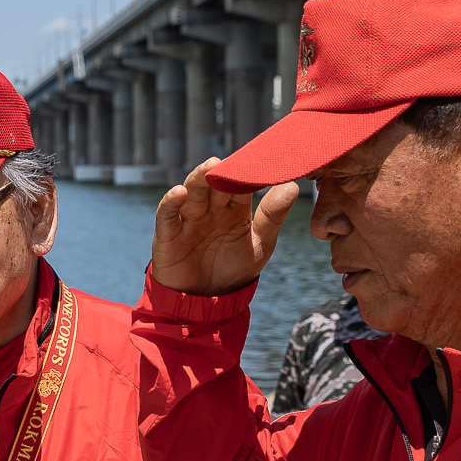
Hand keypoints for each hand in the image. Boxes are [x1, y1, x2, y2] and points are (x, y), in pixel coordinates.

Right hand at [150, 160, 301, 296]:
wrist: (207, 303)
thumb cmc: (235, 270)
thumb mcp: (259, 244)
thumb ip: (272, 216)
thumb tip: (293, 186)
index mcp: (235, 208)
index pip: (241, 184)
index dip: (248, 171)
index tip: (260, 157)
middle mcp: (211, 208)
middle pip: (215, 184)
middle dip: (223, 171)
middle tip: (234, 159)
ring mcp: (188, 219)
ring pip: (192, 192)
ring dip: (199, 178)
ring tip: (210, 167)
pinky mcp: (168, 234)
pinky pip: (167, 215)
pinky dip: (170, 202)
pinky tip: (179, 193)